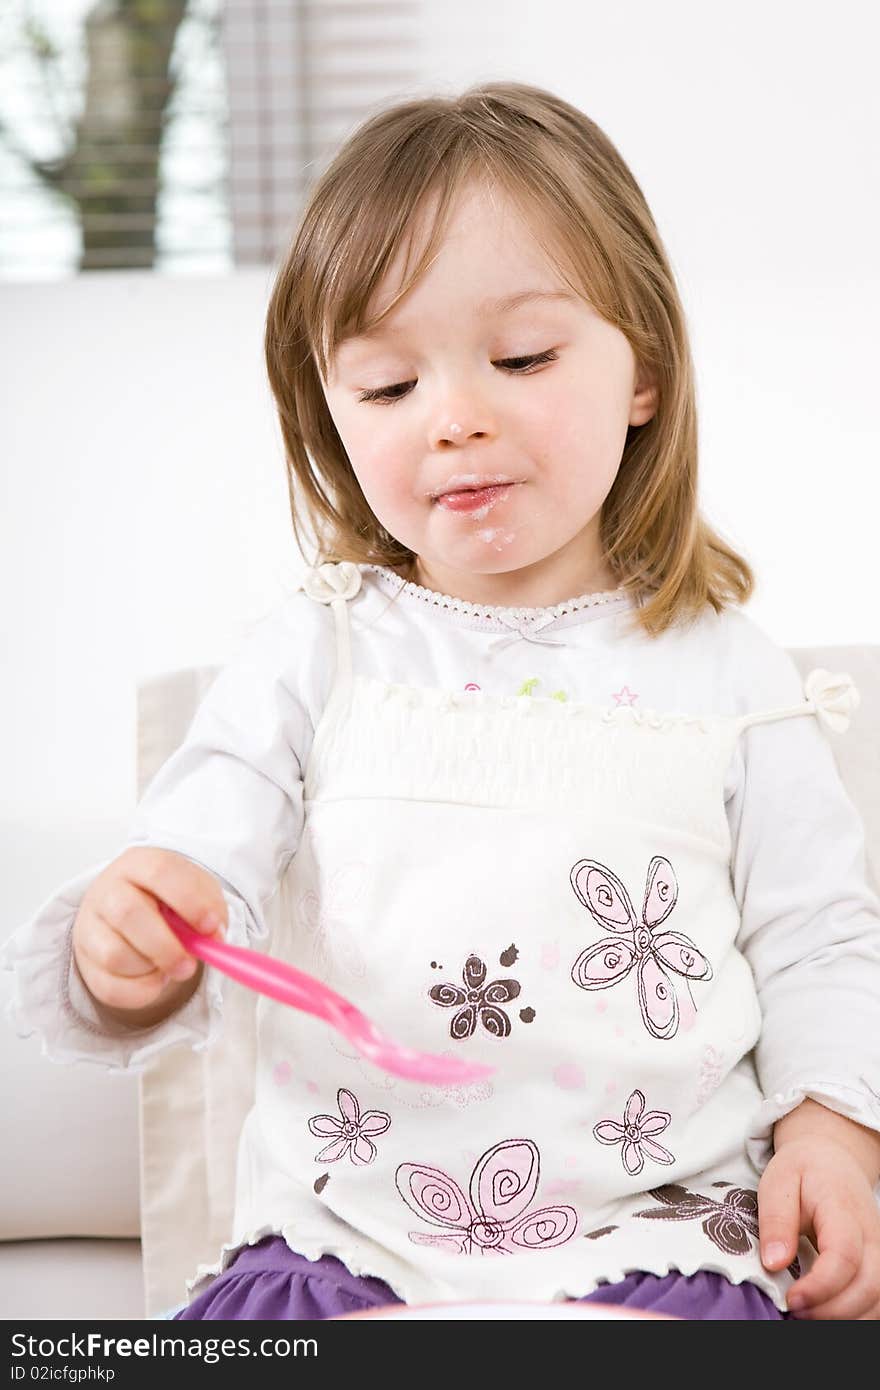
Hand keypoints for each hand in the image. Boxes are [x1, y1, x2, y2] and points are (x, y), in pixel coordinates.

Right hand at [72, 846, 226, 1017]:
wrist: (129, 916)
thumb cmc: (167, 902)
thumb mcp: (195, 892)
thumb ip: (211, 908)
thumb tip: (215, 937)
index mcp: (139, 863)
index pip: (160, 872)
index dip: (189, 900)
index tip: (211, 927)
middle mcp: (108, 890)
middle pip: (128, 914)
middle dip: (166, 947)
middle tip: (190, 966)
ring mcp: (89, 926)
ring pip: (115, 955)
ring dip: (151, 969)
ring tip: (167, 964)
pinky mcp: (84, 961)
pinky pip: (110, 987)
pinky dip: (141, 991)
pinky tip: (153, 978)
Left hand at [758, 1135, 879, 1317]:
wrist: (832, 1159)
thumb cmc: (803, 1170)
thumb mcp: (778, 1182)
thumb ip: (776, 1221)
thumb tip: (773, 1264)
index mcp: (844, 1208)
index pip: (844, 1255)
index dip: (821, 1286)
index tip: (791, 1299)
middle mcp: (871, 1232)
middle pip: (868, 1285)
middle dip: (832, 1310)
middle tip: (794, 1313)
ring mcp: (879, 1249)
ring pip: (877, 1298)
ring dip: (845, 1317)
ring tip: (806, 1316)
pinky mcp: (877, 1263)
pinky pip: (876, 1299)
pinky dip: (855, 1315)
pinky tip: (825, 1314)